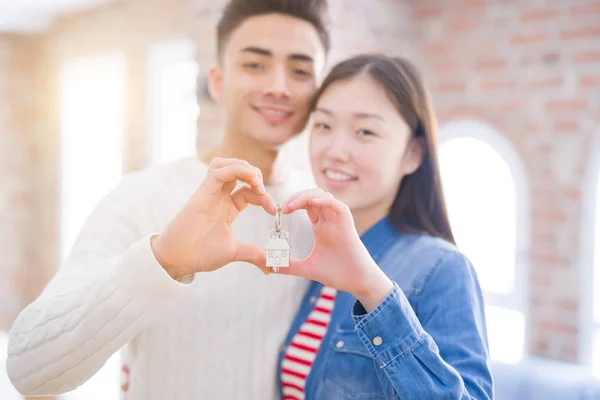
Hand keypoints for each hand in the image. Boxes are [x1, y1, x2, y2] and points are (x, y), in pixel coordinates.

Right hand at [151, 158, 276, 278]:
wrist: (177, 260)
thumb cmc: (200, 254)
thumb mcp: (235, 252)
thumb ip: (254, 255)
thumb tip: (271, 267)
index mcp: (227, 207)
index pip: (248, 191)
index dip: (264, 196)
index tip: (274, 210)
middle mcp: (218, 197)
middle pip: (237, 171)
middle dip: (255, 175)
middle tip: (263, 191)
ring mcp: (210, 193)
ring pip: (225, 164)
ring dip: (244, 167)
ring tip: (256, 181)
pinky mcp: (202, 193)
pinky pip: (217, 171)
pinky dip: (235, 169)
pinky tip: (250, 178)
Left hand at [278, 189, 392, 310]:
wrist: (356, 282)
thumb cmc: (336, 274)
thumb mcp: (306, 268)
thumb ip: (289, 265)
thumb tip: (269, 267)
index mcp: (321, 227)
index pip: (306, 205)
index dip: (293, 203)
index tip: (280, 211)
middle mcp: (330, 221)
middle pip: (313, 197)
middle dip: (297, 197)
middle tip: (283, 207)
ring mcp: (339, 221)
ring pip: (324, 197)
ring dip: (307, 196)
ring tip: (292, 205)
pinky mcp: (348, 225)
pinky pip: (338, 206)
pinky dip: (325, 201)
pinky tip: (312, 204)